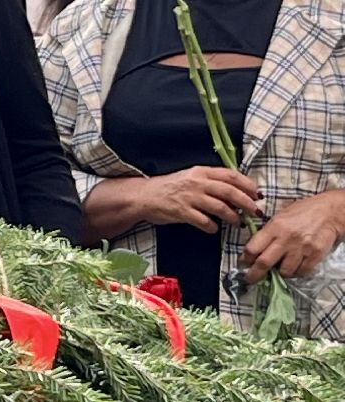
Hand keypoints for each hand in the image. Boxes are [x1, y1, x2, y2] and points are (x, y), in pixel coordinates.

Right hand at [140, 166, 259, 232]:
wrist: (144, 196)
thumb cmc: (170, 187)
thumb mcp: (191, 177)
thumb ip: (211, 181)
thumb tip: (236, 191)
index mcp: (201, 172)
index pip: (231, 175)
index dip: (247, 185)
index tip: (257, 194)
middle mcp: (197, 183)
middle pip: (230, 192)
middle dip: (247, 203)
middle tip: (256, 212)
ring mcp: (189, 197)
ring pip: (220, 207)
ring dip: (233, 217)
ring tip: (238, 223)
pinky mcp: (182, 212)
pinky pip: (204, 221)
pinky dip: (213, 227)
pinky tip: (214, 229)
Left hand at [239, 190, 344, 283]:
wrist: (330, 212)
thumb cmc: (302, 212)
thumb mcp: (279, 216)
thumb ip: (267, 232)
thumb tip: (253, 249)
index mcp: (274, 227)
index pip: (253, 248)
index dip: (245, 259)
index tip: (242, 264)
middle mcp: (286, 239)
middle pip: (264, 263)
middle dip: (254, 274)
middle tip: (250, 279)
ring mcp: (302, 248)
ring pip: (284, 271)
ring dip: (279, 274)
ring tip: (279, 269)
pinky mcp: (315, 255)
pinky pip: (302, 272)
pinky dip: (296, 273)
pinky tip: (294, 267)